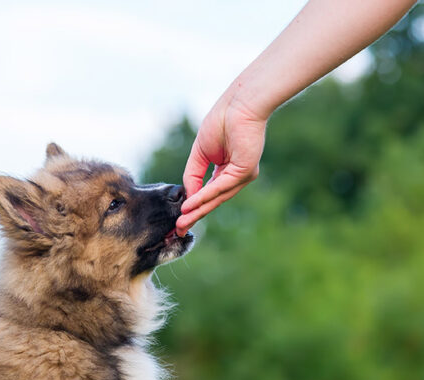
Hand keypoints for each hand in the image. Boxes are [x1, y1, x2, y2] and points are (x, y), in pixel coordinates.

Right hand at [178, 96, 266, 234]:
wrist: (239, 105)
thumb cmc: (221, 121)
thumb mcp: (200, 154)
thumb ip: (192, 175)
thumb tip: (187, 196)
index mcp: (226, 171)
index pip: (209, 194)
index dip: (194, 207)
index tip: (179, 220)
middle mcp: (236, 177)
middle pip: (213, 201)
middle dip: (195, 216)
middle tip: (179, 230)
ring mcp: (242, 175)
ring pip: (216, 198)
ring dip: (198, 211)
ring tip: (182, 222)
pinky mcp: (245, 172)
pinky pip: (220, 188)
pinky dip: (204, 196)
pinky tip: (191, 205)